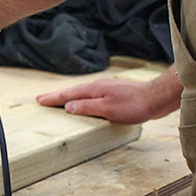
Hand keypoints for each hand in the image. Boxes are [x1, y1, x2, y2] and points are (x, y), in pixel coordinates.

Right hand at [37, 68, 181, 124]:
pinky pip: (91, 96)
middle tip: (42, 98)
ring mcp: (106, 89)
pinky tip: (84, 102)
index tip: (39, 100)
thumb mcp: (107, 109)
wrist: (156, 98)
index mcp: (93, 90)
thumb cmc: (134, 105)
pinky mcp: (114, 93)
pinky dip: (81, 98)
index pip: (68, 95)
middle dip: (57, 95)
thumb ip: (86, 107)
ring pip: (81, 93)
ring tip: (59, 100)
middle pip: (72, 91)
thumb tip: (68, 106)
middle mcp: (98, 86)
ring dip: (68, 97)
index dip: (53, 98)